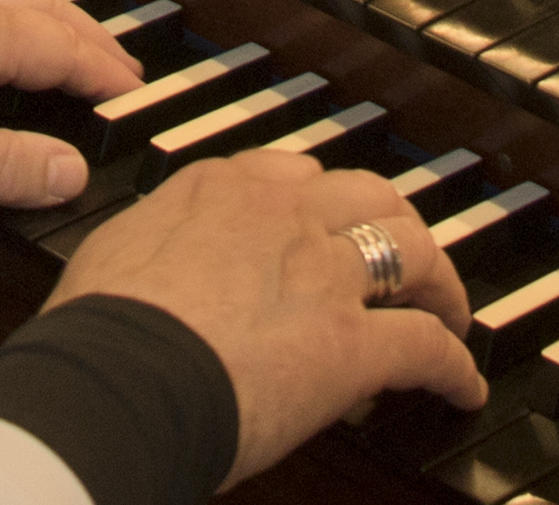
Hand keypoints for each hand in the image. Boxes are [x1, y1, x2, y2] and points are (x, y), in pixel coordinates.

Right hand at [46, 147, 479, 486]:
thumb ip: (153, 246)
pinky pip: (427, 346)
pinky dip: (455, 366)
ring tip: (448, 310)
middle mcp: (281, 217)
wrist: (117, 377)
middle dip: (395, 223)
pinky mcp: (353, 344)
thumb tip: (150, 266)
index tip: (327, 220)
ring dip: (440, 282)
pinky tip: (461, 385)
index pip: (293, 172)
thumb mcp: (114, 255)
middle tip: (403, 256)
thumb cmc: (97, 332)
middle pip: (369, 195)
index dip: (321, 200)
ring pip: (414, 252)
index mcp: (218, 190)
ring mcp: (324, 276)